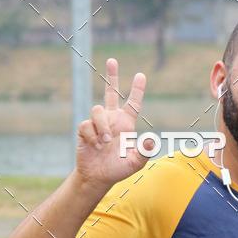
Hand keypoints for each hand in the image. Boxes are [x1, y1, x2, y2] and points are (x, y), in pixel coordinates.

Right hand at [75, 58, 154, 189]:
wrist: (98, 176)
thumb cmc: (118, 168)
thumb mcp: (136, 162)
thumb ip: (145, 151)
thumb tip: (153, 139)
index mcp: (126, 124)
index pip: (133, 103)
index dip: (137, 90)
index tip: (141, 75)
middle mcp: (112, 120)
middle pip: (111, 92)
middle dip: (112, 76)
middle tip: (112, 60)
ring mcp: (97, 123)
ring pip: (97, 110)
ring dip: (101, 127)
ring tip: (104, 143)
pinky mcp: (84, 128)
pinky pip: (86, 125)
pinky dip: (92, 136)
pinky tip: (94, 146)